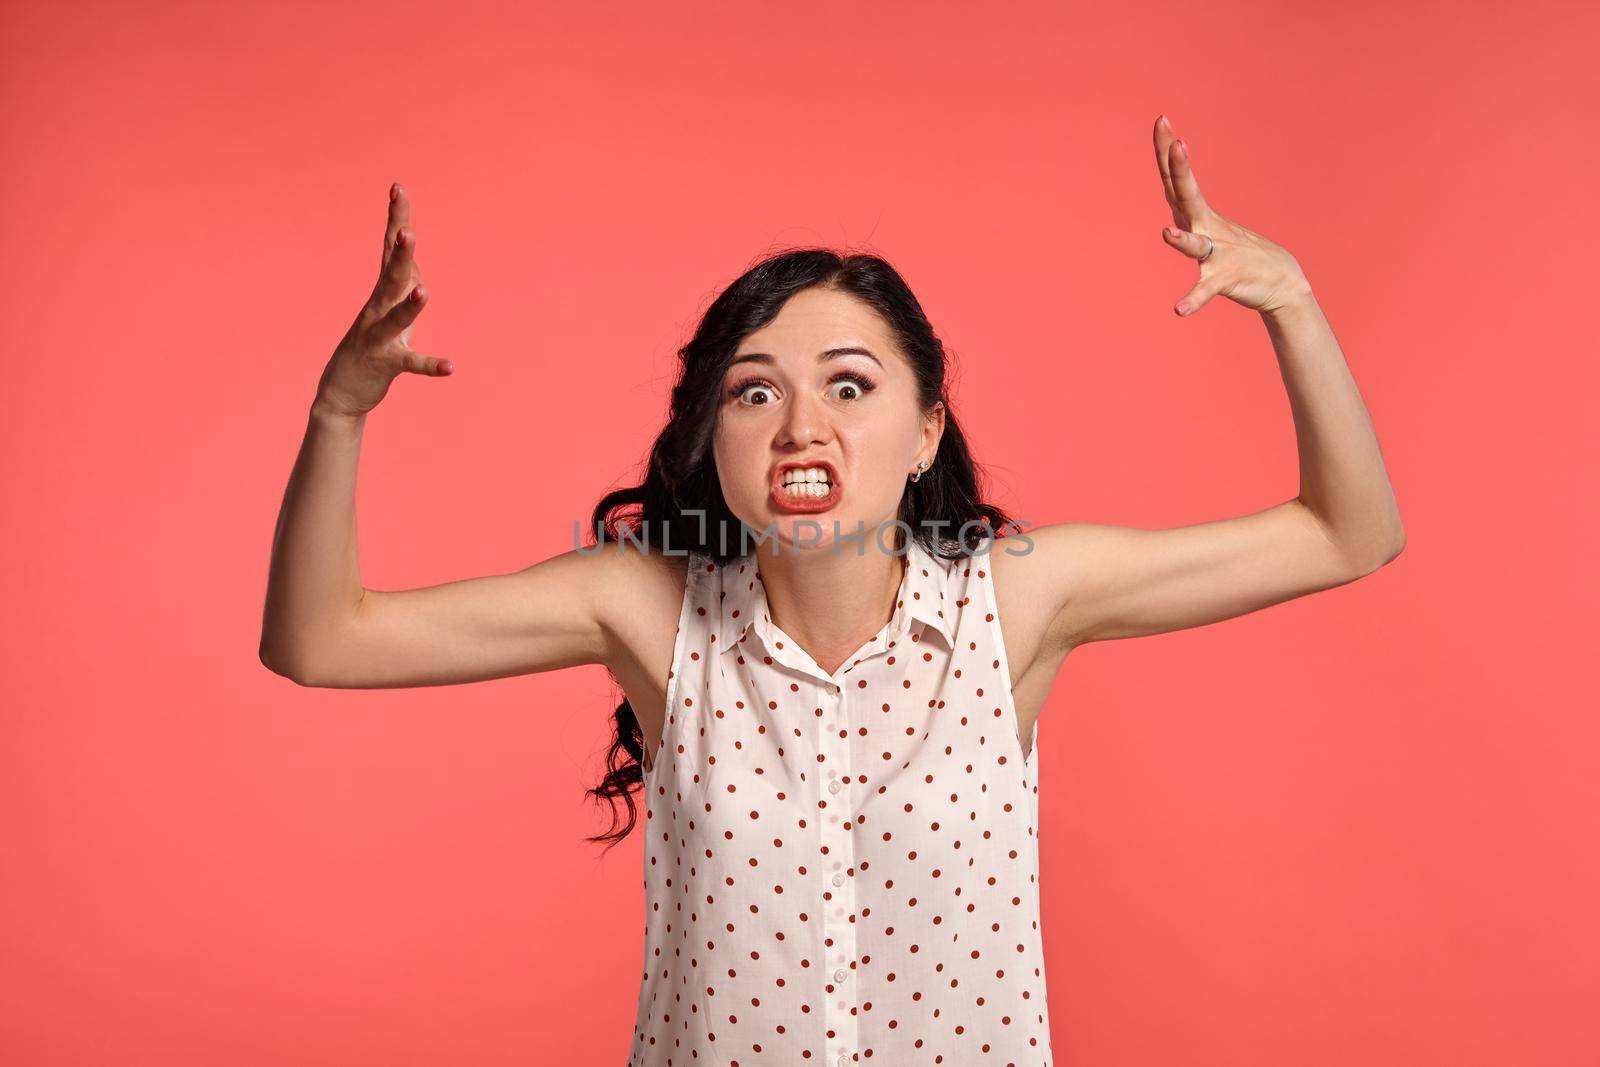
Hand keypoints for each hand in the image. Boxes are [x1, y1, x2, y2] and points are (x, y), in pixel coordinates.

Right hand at [314, 183, 452, 417]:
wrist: (342, 389)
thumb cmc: (370, 346)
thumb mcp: (389, 313)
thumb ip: (402, 288)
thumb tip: (417, 269)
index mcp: (382, 293)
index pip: (390, 249)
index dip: (396, 219)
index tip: (398, 187)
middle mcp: (378, 309)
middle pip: (392, 275)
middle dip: (400, 253)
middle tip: (408, 230)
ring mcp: (380, 336)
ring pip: (397, 317)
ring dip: (411, 305)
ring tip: (424, 291)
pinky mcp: (386, 363)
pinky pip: (410, 363)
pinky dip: (430, 365)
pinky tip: (450, 367)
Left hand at [1153, 115, 1311, 316]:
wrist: (1280, 282)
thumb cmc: (1238, 254)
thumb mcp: (1206, 227)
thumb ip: (1185, 209)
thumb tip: (1166, 190)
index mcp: (1198, 214)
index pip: (1177, 178)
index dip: (1167, 150)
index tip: (1161, 119)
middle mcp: (1206, 229)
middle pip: (1186, 196)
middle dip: (1180, 170)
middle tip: (1177, 142)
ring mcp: (1216, 254)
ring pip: (1195, 246)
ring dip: (1182, 240)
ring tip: (1166, 234)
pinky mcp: (1224, 280)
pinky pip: (1205, 292)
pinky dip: (1193, 300)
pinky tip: (1179, 310)